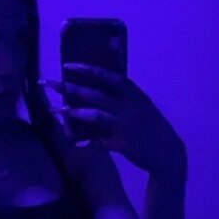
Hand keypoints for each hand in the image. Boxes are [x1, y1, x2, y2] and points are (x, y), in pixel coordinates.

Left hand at [40, 63, 186, 181]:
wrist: (168, 153)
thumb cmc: (150, 128)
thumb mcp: (140, 108)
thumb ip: (121, 101)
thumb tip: (95, 98)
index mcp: (135, 95)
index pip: (110, 77)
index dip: (88, 69)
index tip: (68, 65)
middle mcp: (130, 107)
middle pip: (96, 94)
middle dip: (71, 88)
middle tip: (50, 84)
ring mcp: (126, 125)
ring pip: (96, 116)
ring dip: (74, 114)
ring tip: (57, 111)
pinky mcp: (123, 144)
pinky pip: (100, 142)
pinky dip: (87, 143)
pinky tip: (76, 144)